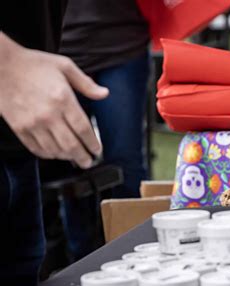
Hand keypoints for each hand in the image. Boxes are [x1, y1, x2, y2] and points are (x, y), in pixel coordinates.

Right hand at [0, 33, 108, 167]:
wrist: (0, 65)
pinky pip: (36, 148)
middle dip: (83, 157)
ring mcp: (32, 123)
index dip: (93, 143)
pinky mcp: (19, 127)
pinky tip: (55, 154)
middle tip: (89, 162)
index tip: (97, 150)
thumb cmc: (32, 64)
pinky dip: (48, 154)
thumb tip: (104, 94)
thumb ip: (86, 83)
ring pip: (54, 150)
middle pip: (71, 145)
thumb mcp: (64, 66)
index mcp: (63, 99)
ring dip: (67, 158)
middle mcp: (49, 114)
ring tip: (74, 158)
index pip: (84, 129)